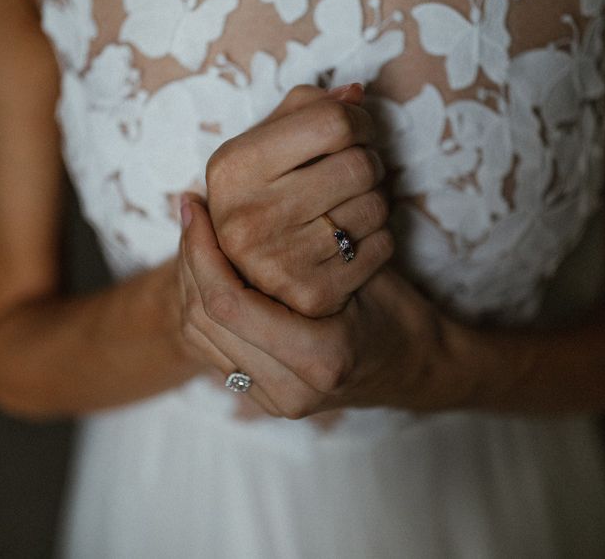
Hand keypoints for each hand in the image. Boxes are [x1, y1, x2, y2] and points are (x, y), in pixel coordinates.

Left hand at [178, 194, 450, 417]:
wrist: (417, 367)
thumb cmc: (400, 312)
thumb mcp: (364, 272)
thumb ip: (307, 252)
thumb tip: (243, 204)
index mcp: (319, 359)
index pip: (228, 303)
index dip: (201, 251)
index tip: (197, 207)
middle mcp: (290, 390)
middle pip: (202, 321)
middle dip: (187, 260)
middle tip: (191, 213)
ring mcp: (274, 400)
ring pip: (197, 337)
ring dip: (188, 281)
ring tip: (195, 235)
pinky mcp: (264, 397)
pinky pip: (211, 348)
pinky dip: (200, 304)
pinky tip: (208, 268)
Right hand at [205, 83, 393, 317]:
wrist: (255, 280)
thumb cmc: (267, 196)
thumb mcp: (264, 147)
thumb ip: (304, 111)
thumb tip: (355, 93)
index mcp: (233, 169)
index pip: (333, 122)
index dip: (359, 120)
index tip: (358, 130)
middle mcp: (247, 218)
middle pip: (359, 165)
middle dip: (370, 162)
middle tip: (357, 171)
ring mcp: (278, 262)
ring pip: (376, 206)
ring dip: (375, 200)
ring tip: (350, 205)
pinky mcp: (312, 294)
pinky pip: (381, 246)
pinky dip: (378, 237)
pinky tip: (351, 239)